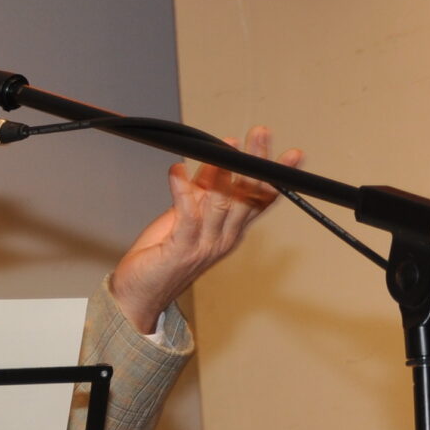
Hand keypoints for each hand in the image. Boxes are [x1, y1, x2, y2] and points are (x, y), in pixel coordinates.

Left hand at [107, 125, 303, 333]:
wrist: (139, 294)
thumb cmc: (162, 257)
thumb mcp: (187, 218)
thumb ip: (203, 194)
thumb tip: (214, 164)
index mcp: (231, 231)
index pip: (260, 199)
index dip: (275, 176)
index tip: (290, 155)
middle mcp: (224, 238)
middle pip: (247, 195)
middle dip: (255, 162)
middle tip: (260, 134)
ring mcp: (205, 244)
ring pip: (223, 202)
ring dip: (224, 170)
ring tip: (226, 145)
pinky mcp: (182, 248)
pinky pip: (187, 214)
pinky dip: (182, 189)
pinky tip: (177, 171)